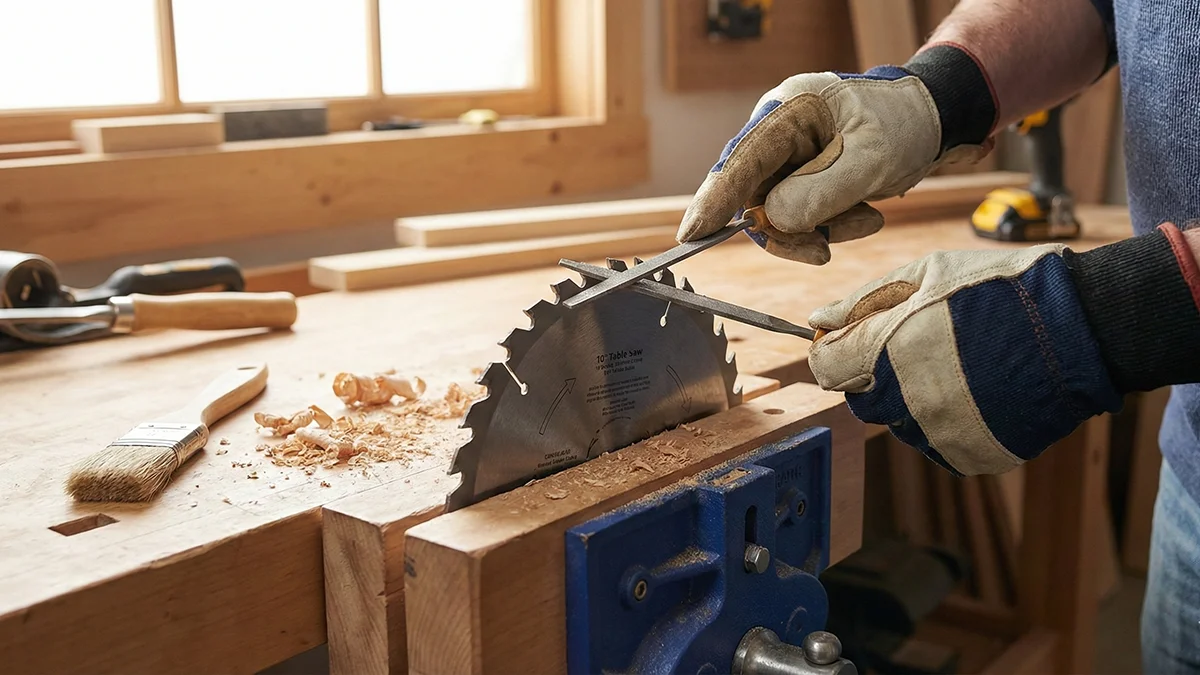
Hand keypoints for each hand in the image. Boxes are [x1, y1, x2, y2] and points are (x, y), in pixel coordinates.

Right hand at [677, 47, 995, 263]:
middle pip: (756, 195)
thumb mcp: (869, 162)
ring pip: (779, 212)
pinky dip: (831, 224)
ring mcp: (790, 154)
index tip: (692, 234)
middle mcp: (780, 130)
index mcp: (790, 109)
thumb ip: (818, 193)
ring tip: (866, 220)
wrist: (938, 121)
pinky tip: (866, 215)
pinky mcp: (803, 174)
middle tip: (822, 250)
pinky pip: (799, 213)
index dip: (714, 199)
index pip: (741, 160)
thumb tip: (767, 220)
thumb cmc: (906, 127)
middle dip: (792, 227)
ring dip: (820, 228)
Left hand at [807, 245, 1120, 474]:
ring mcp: (938, 434)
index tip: (853, 339)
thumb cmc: (1000, 288)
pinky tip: (982, 390)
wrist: (1081, 328)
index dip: (835, 351)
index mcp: (885, 350)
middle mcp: (904, 399)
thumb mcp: (928, 273)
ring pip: (900, 422)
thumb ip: (865, 301)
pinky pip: (939, 443)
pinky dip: (951, 422)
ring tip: (964, 363)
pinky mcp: (970, 457)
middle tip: (917, 346)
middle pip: (861, 399)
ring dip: (916, 398)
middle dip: (874, 374)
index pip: (826, 367)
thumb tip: (818, 320)